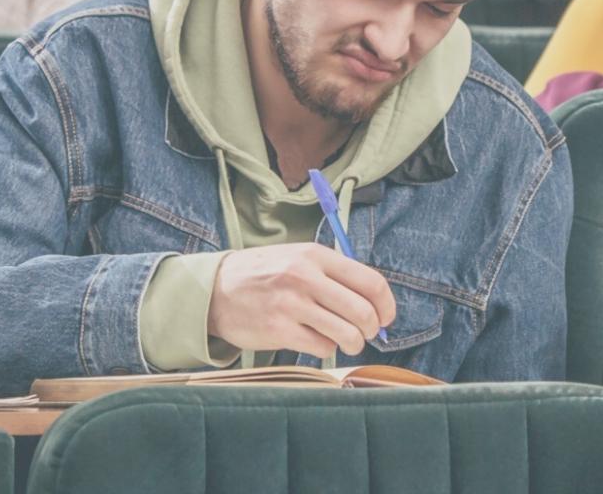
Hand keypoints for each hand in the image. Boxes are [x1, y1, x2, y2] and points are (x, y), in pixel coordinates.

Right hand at [207, 244, 396, 357]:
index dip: (387, 305)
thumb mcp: (297, 258)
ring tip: (345, 341)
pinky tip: (314, 340)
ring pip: (348, 334)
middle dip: (372, 329)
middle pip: (363, 311)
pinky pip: (322, 347)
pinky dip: (326, 348)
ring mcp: (291, 304)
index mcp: (315, 255)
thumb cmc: (264, 275)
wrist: (216, 289)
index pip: (370, 282)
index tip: (386, 317)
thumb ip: (334, 275)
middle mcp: (305, 277)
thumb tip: (375, 303)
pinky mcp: (279, 329)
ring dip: (353, 343)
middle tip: (366, 333)